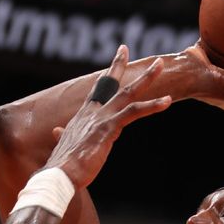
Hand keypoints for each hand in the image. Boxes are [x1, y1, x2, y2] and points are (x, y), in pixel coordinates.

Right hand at [45, 45, 171, 187]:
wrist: (59, 175)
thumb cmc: (63, 165)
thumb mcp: (64, 145)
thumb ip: (62, 136)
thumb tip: (56, 132)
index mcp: (83, 116)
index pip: (97, 90)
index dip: (107, 74)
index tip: (115, 58)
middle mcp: (92, 112)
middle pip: (109, 83)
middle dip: (118, 64)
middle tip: (125, 47)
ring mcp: (101, 118)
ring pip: (128, 92)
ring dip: (146, 78)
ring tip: (161, 65)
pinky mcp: (109, 127)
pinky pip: (134, 112)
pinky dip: (152, 105)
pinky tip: (167, 100)